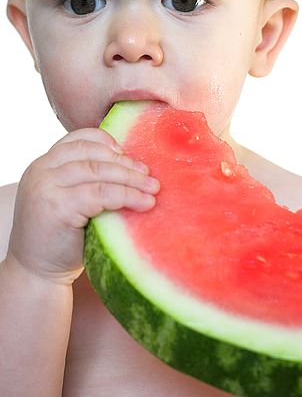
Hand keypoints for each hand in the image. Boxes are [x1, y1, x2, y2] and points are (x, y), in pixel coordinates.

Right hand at [6, 128, 157, 284]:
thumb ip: (88, 180)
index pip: (79, 139)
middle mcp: (41, 170)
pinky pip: (101, 194)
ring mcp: (46, 186)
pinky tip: (144, 203)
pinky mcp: (57, 206)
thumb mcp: (71, 200)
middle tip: (149, 175)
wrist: (36, 274)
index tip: (129, 154)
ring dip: (131, 179)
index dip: (108, 142)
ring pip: (99, 172)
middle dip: (126, 164)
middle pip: (93, 154)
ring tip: (153, 189)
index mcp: (44, 164)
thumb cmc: (62, 238)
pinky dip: (127, 196)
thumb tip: (135, 165)